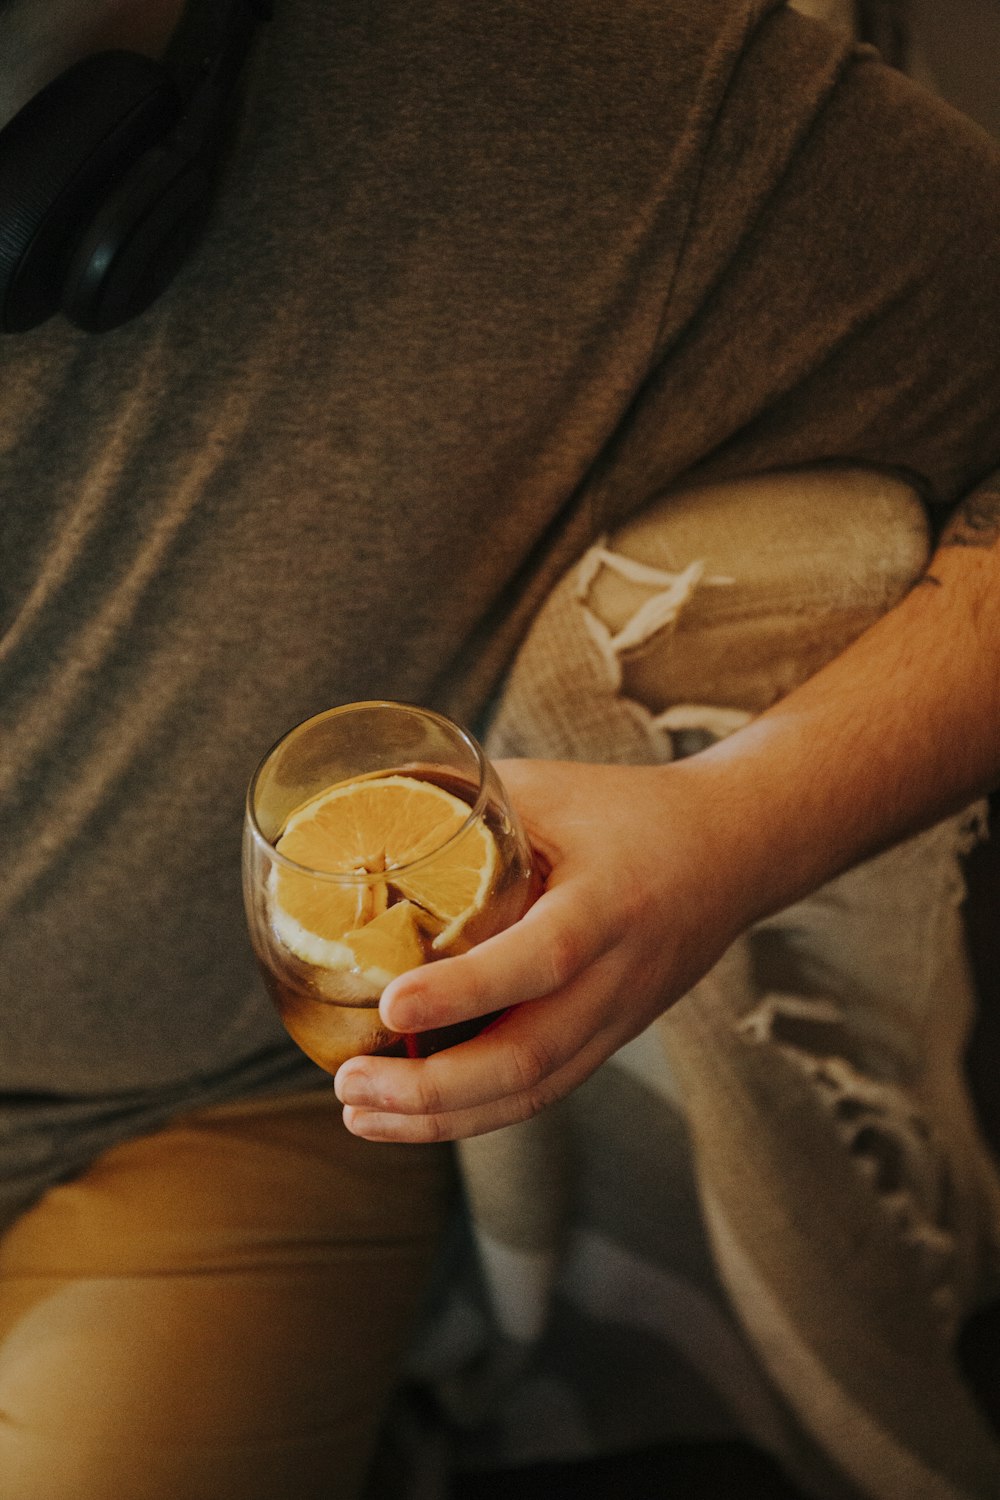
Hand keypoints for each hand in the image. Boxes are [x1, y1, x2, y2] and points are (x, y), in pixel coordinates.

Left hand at [333, 757, 751, 1140]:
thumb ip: (462, 800)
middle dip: (432, 1088)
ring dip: (441, 1118)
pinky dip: (473, 1114)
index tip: (389, 1006)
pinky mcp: (609, 1039)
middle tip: (349, 1084)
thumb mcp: (548, 789)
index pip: (540, 959)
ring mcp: (618, 1018)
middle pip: (532, 1058)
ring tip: (361, 1112)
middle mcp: (619, 974)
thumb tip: (356, 812)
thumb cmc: (629, 809)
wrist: (735, 850)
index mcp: (609, 902)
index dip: (464, 990)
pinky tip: (412, 1115)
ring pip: (534, 1092)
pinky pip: (542, 1092)